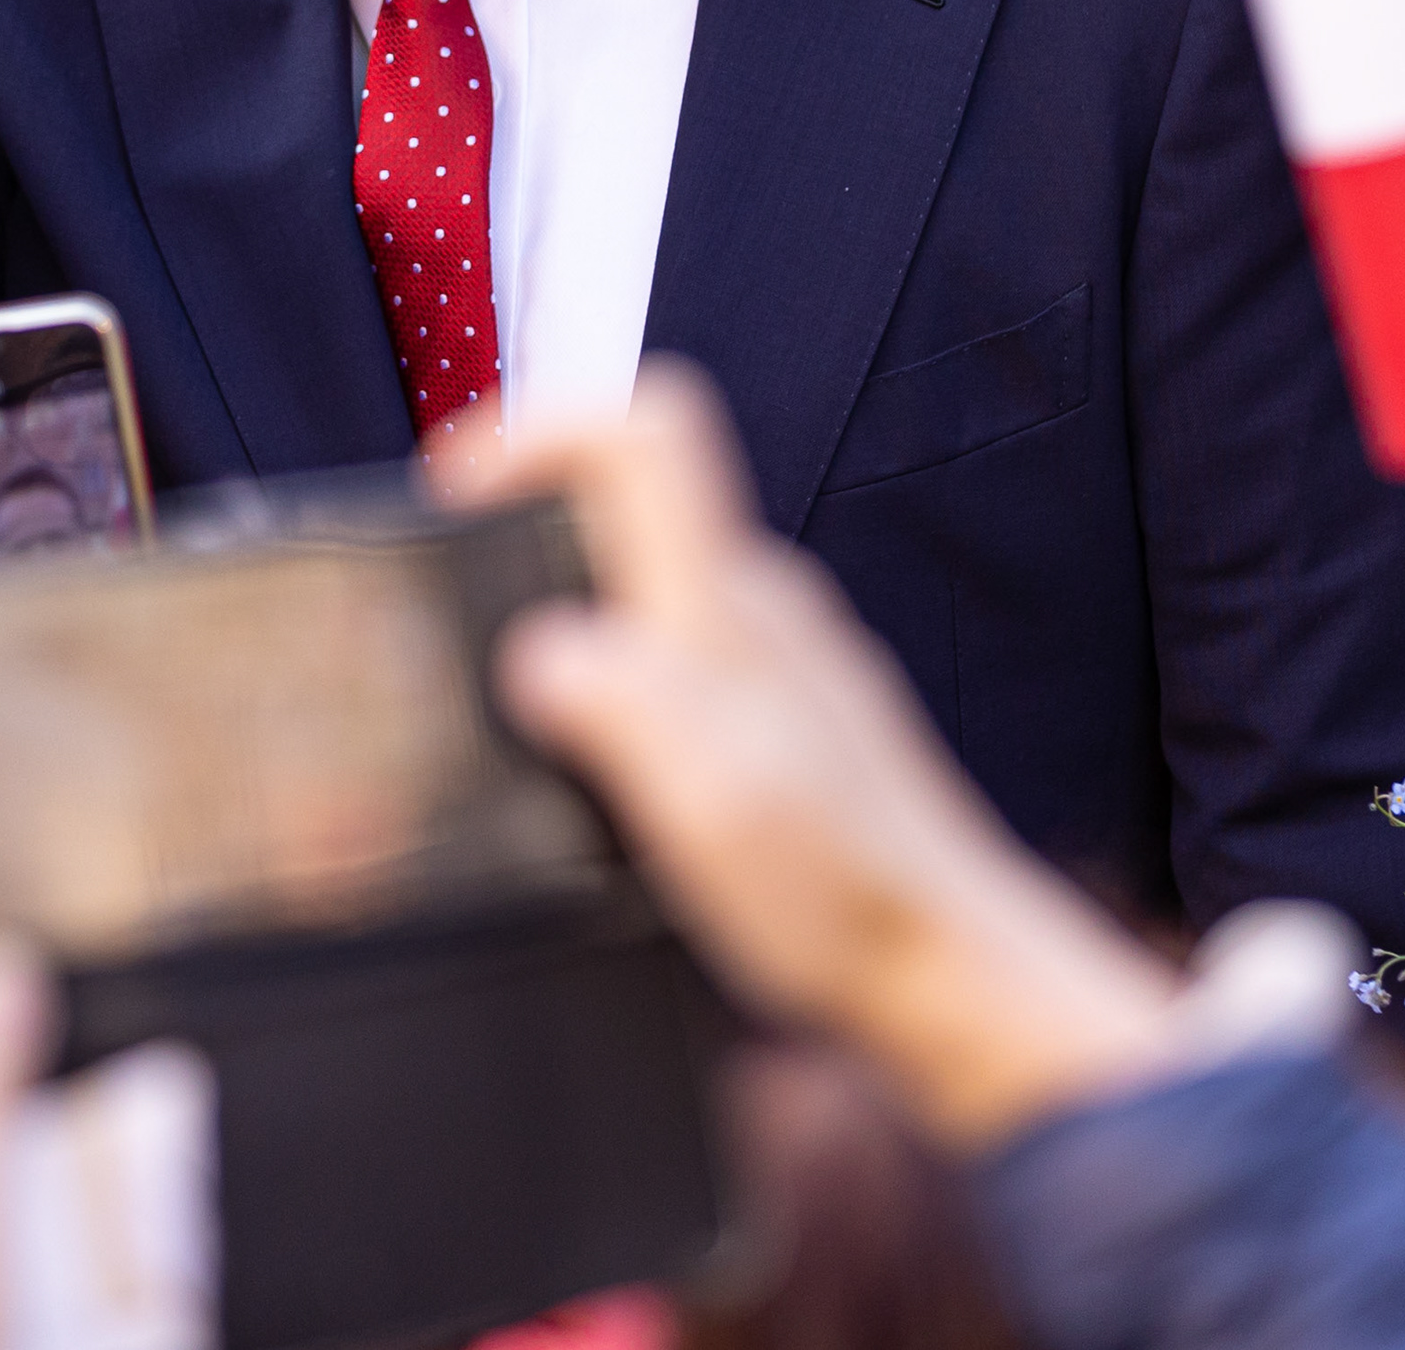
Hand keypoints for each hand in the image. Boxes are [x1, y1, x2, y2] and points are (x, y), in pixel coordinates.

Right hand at [433, 367, 1182, 1151]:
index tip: (460, 488)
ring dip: (571, 618)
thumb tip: (538, 647)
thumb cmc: (843, 898)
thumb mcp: (711, 801)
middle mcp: (762, 606)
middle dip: (532, 533)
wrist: (943, 974)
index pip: (646, 432)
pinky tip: (606, 781)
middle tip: (462, 612)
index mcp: (731, 603)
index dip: (539, 430)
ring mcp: (780, 657)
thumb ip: (619, 704)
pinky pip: (678, 657)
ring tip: (520, 713)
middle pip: (632, 498)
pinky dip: (618, 690)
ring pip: (650, 585)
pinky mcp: (786, 716)